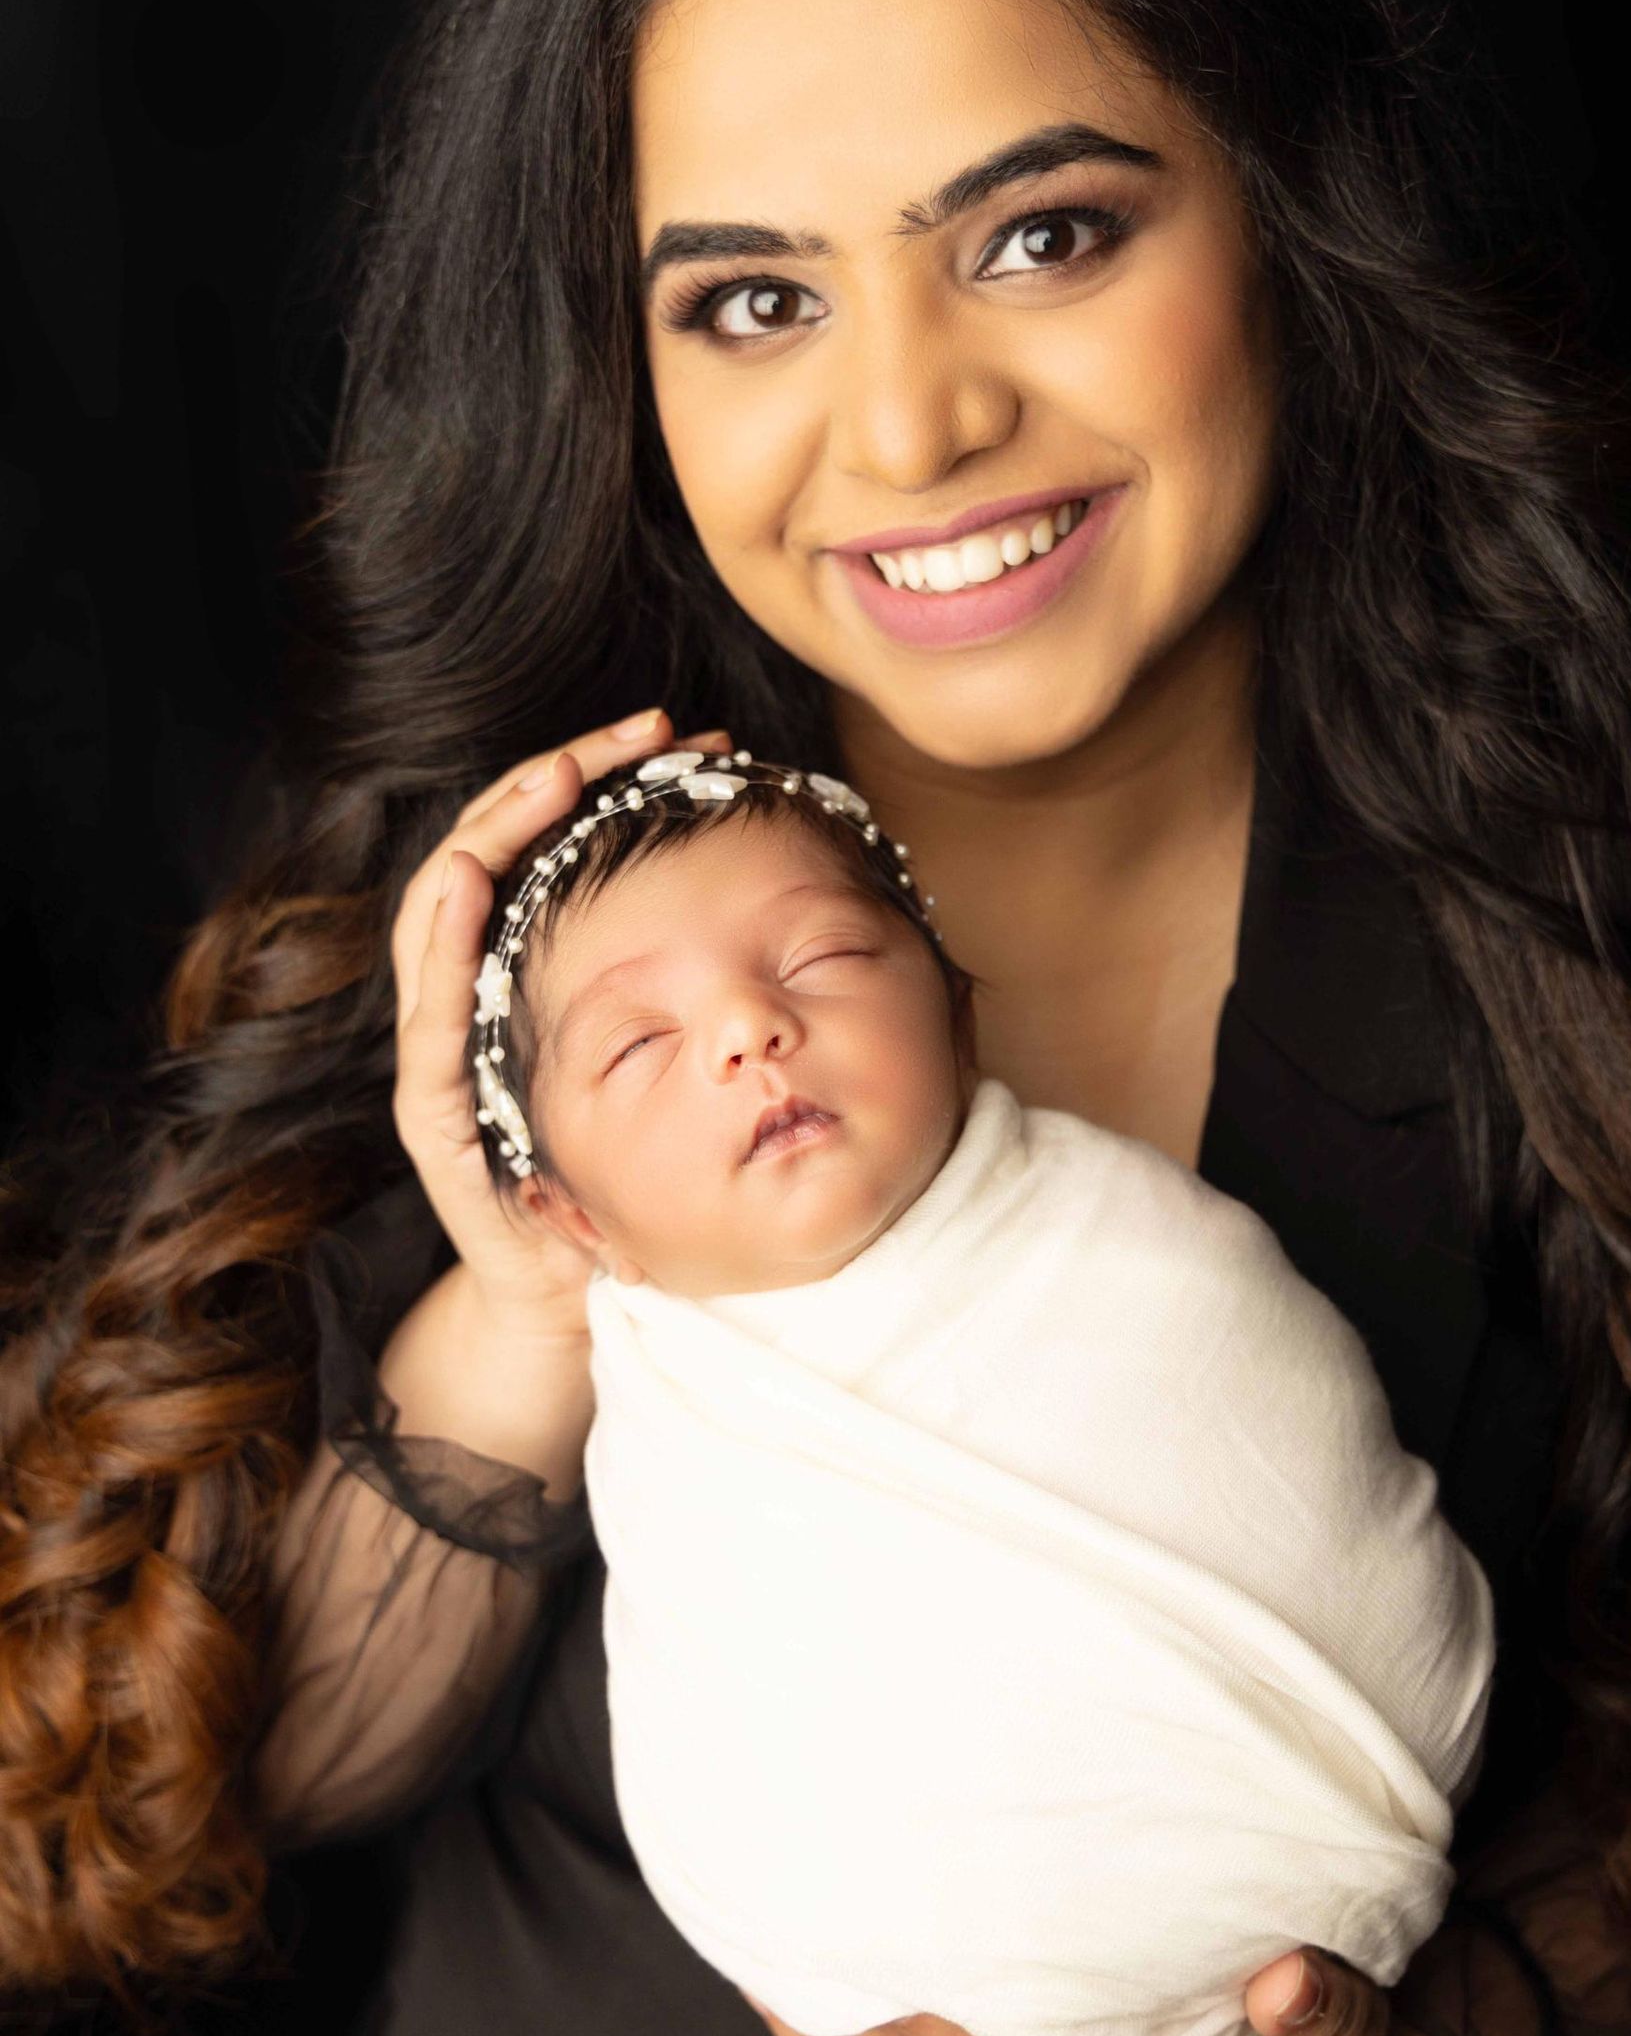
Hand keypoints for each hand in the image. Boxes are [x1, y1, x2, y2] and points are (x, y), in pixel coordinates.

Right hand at [389, 707, 735, 1333]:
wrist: (565, 1302)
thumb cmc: (618, 1184)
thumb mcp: (666, 1069)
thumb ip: (703, 996)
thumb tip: (796, 913)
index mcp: (526, 971)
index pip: (548, 844)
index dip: (603, 780)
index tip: (678, 739)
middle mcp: (475, 991)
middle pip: (497, 847)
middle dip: (560, 776)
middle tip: (637, 733)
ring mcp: (445, 1042)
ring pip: (447, 900)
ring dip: (501, 827)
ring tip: (557, 776)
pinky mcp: (432, 1100)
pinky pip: (429, 1001)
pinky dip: (444, 928)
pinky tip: (472, 881)